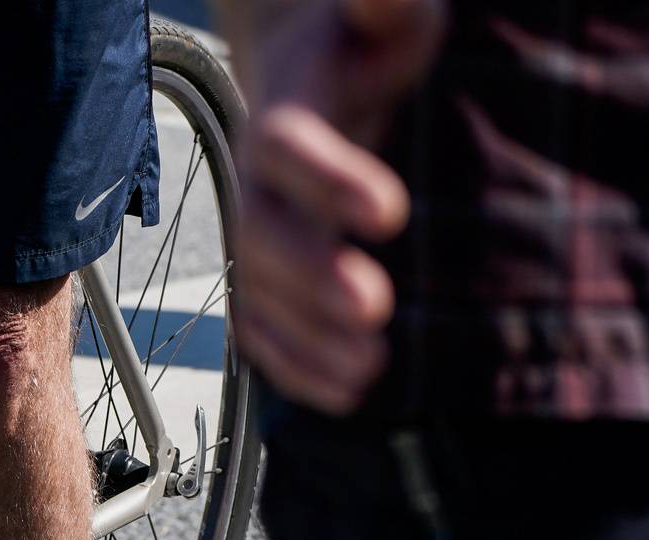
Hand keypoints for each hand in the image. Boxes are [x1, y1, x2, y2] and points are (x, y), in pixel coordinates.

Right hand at [225, 0, 444, 414]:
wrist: (316, 75)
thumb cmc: (363, 44)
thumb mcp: (382, 14)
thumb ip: (382, 1)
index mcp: (286, 112)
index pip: (286, 146)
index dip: (328, 179)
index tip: (390, 211)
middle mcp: (258, 181)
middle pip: (261, 234)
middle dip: (310, 276)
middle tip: (372, 307)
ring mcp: (258, 235)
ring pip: (259, 293)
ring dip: (308, 337)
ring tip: (370, 367)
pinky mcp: (270, 277)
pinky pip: (264, 330)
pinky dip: (298, 367)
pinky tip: (348, 392)